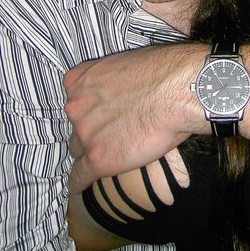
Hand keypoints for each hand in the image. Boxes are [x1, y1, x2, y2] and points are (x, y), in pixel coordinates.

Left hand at [64, 43, 208, 192]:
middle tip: (114, 130)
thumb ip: (108, 81)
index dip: (89, 108)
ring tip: (106, 155)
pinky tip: (79, 186)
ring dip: (90, 152)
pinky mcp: (97, 159)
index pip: (74, 99)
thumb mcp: (122, 64)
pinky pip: (80, 175)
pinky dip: (79, 182)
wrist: (174, 93)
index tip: (100, 112)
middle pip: (76, 125)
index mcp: (79, 81)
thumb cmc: (159, 73)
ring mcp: (85, 134)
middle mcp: (76, 107)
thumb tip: (118, 90)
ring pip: (78, 149)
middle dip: (90, 128)